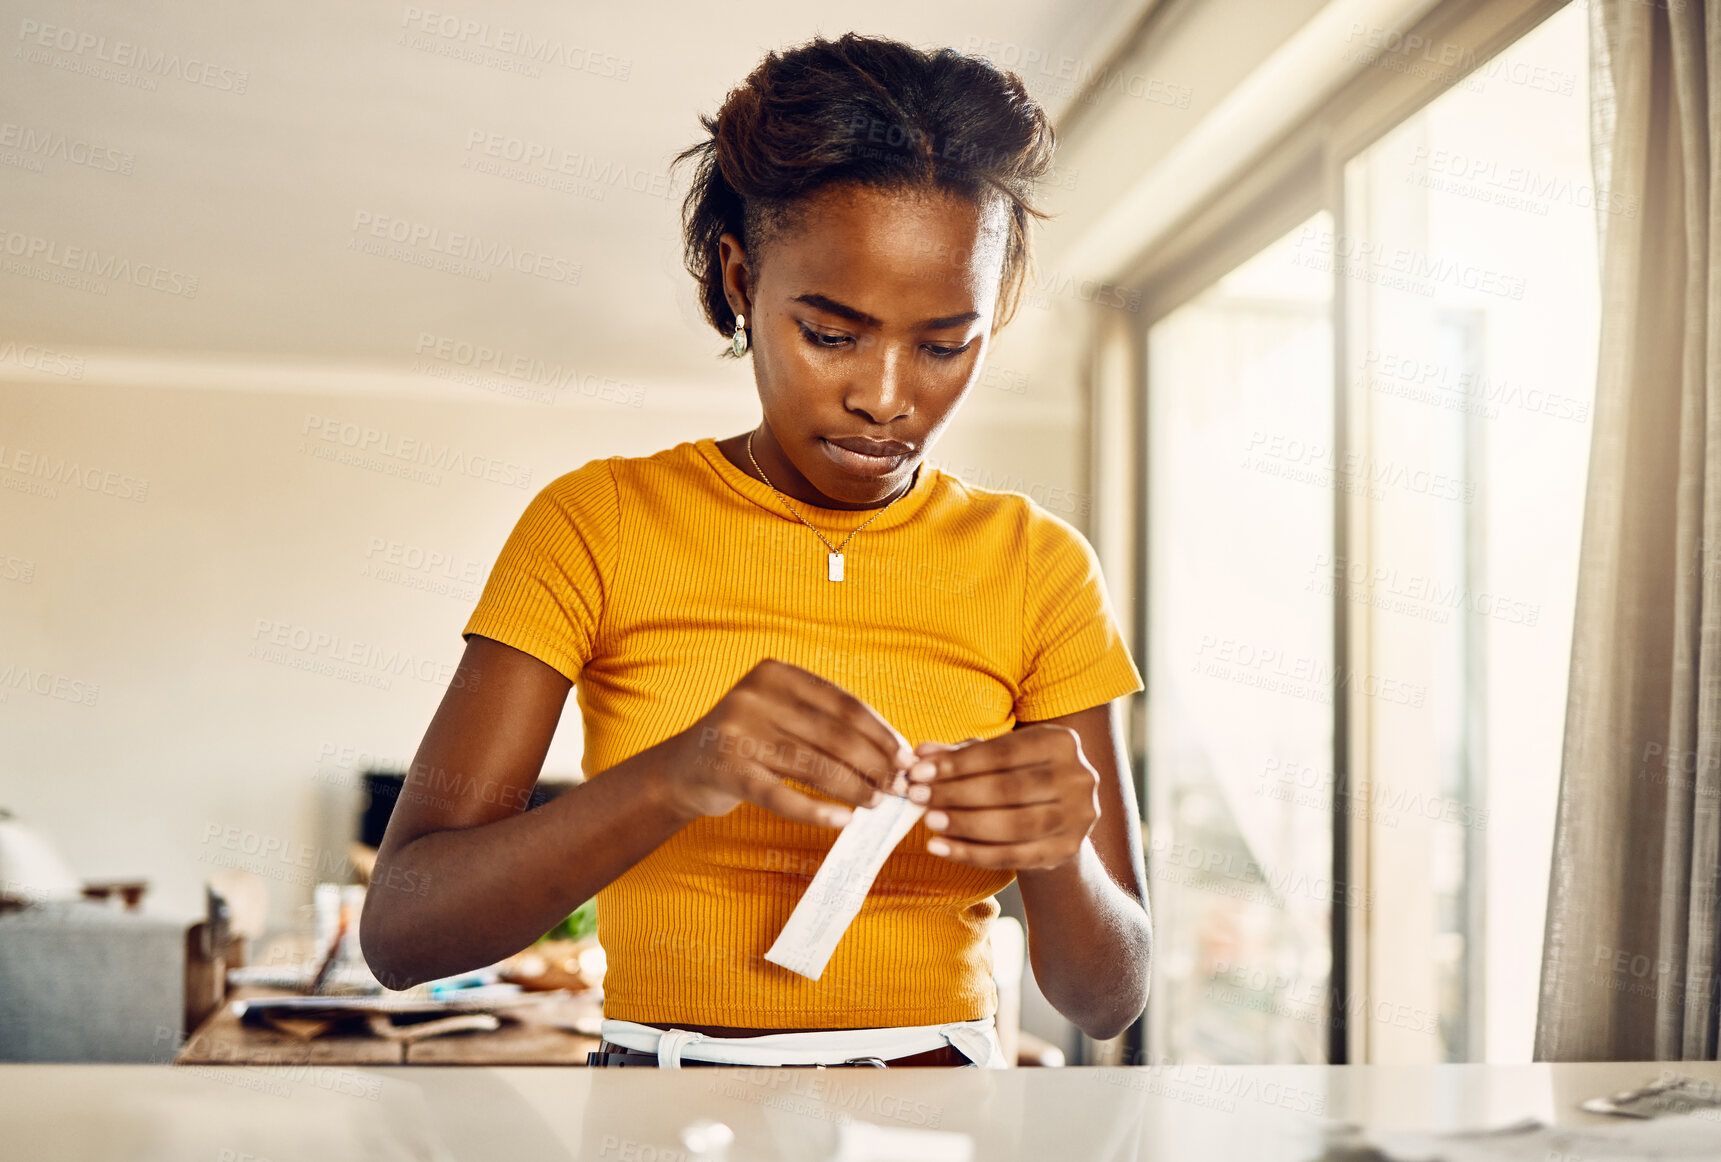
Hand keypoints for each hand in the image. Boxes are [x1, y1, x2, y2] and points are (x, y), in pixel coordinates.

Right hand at [660, 659, 916, 828]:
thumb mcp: (782, 714)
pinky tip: (843, 821)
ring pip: (813, 765)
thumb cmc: (750, 741)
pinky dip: (817, 811)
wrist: (684, 768)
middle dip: (873, 763)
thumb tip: (894, 748)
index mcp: (776, 673)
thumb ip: (827, 721)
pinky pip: (782, 796)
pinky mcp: (727, 771)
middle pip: (833, 735)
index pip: (843, 704)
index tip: (906, 756)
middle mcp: (754, 696)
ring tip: (877, 803)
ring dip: (853, 788)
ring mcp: (737, 733)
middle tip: (899, 786)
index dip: (879, 732)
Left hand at [904, 725, 1100, 869]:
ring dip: (963, 824)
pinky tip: (941, 847)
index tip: (918, 771)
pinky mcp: (1067, 850)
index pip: (1002, 752)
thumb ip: (958, 755)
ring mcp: (1078, 817)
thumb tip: (920, 753)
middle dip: (956, 793)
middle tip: (916, 796)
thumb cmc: (1016, 777)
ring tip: (928, 821)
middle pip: (1008, 788)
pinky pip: (1012, 855)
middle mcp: (1078, 777)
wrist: (1054, 818)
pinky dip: (971, 853)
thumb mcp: (992, 759)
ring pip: (1013, 824)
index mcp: (1061, 742)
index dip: (958, 763)